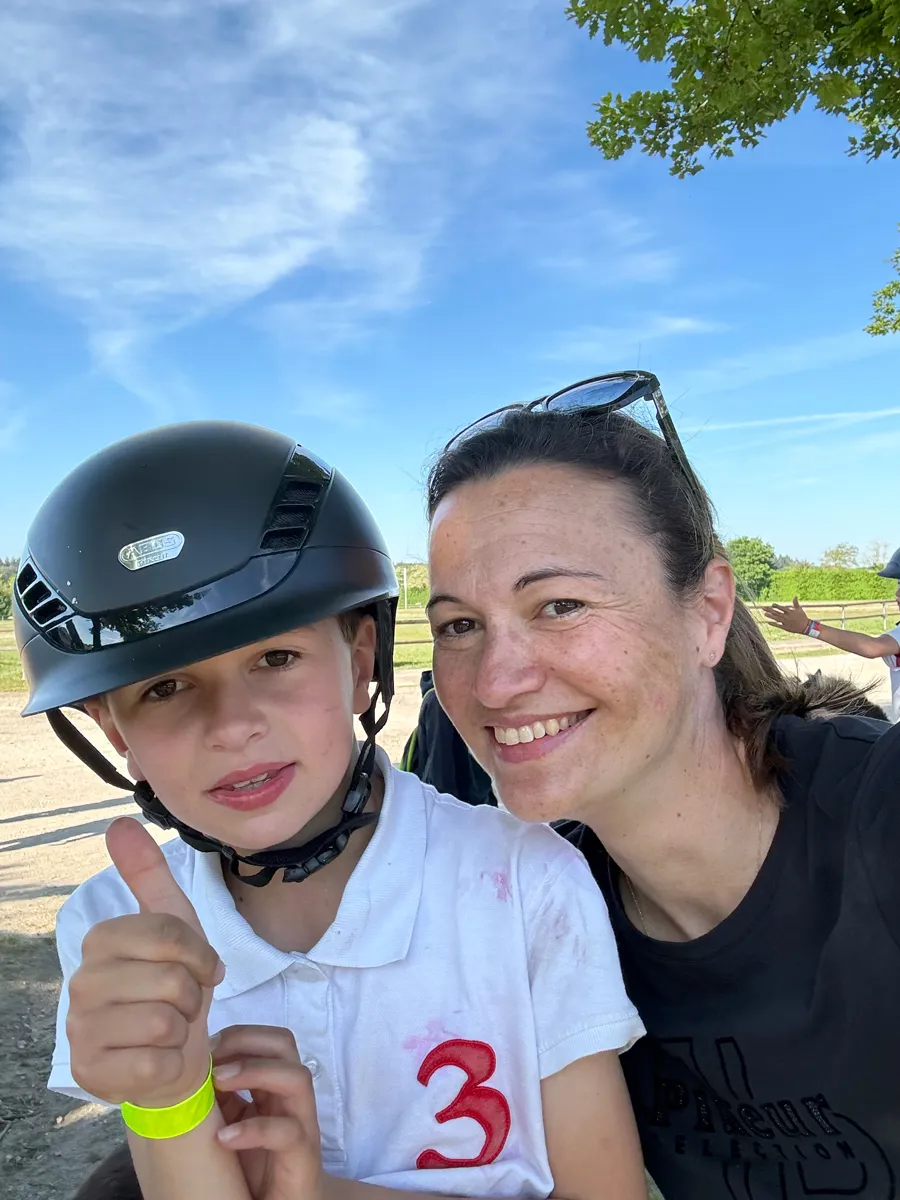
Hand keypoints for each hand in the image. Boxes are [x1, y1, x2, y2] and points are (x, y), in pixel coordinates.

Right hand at [66, 816, 224, 1106]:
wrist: (172, 1057)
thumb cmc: (175, 987)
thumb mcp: (174, 925)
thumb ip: (148, 875)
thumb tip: (120, 822)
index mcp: (102, 939)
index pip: (171, 933)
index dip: (200, 955)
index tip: (201, 968)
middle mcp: (82, 982)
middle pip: (172, 979)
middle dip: (193, 996)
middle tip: (183, 1004)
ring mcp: (82, 1030)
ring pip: (164, 1022)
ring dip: (183, 1030)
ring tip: (171, 1030)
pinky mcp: (93, 1073)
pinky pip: (158, 1064)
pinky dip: (173, 1063)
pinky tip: (159, 1059)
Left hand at [212, 1025, 323, 1199]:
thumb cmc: (251, 1164)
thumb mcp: (228, 1122)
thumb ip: (217, 1095)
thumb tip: (183, 1067)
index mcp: (272, 1086)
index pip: (266, 1038)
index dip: (237, 1034)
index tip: (202, 1047)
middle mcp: (290, 1097)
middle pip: (285, 1044)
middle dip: (246, 1041)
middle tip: (210, 1058)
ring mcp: (301, 1123)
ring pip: (296, 1077)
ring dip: (255, 1071)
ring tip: (218, 1081)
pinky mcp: (303, 1155)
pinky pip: (288, 1132)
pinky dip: (254, 1129)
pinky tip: (224, 1138)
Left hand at [762, 595, 809, 635]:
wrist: (806, 627)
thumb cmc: (802, 617)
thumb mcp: (799, 609)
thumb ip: (796, 603)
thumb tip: (795, 596)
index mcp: (790, 612)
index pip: (782, 608)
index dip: (777, 606)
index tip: (772, 604)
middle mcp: (787, 617)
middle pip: (777, 613)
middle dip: (770, 610)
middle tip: (763, 608)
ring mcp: (785, 622)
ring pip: (776, 619)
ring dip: (770, 616)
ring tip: (765, 614)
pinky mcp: (785, 627)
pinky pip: (778, 626)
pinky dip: (773, 624)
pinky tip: (768, 622)